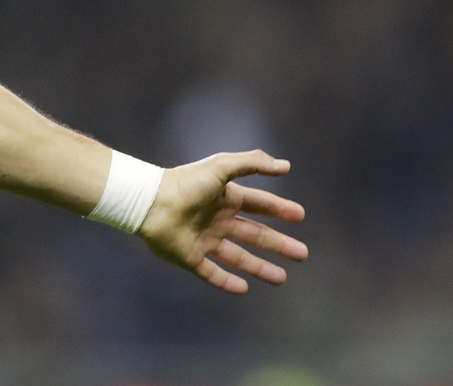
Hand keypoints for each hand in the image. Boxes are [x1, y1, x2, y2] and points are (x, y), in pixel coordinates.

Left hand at [137, 149, 307, 293]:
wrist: (150, 203)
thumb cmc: (186, 183)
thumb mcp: (221, 167)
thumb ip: (253, 163)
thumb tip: (286, 166)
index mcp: (224, 197)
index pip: (258, 204)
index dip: (279, 209)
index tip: (300, 216)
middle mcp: (216, 219)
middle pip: (254, 234)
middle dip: (278, 244)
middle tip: (302, 254)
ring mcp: (203, 239)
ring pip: (237, 257)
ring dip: (260, 267)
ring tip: (282, 278)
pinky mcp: (189, 257)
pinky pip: (211, 273)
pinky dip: (227, 281)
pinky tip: (244, 289)